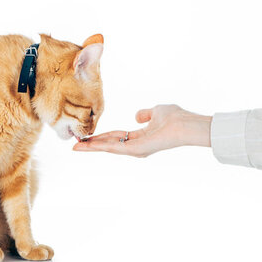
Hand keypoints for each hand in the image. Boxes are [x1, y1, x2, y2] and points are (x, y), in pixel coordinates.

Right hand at [73, 104, 211, 156]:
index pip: (115, 138)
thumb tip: (137, 116)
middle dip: (91, 145)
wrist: (186, 125)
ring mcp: (136, 150)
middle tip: (75, 145)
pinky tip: (90, 145)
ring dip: (92, 148)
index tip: (87, 137)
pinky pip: (116, 147)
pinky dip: (102, 146)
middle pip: (109, 145)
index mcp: (139, 138)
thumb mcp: (156, 111)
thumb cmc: (176, 118)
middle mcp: (136, 146)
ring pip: (109, 148)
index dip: (101, 137)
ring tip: (76, 147)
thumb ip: (145, 113)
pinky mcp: (137, 150)